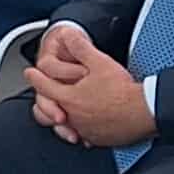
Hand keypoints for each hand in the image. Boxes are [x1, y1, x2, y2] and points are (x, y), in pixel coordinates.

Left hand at [25, 25, 153, 148]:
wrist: (143, 111)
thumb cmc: (123, 91)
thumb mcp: (100, 62)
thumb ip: (81, 48)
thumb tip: (69, 35)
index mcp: (70, 98)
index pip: (45, 86)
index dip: (36, 77)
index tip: (30, 73)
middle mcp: (73, 117)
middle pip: (49, 110)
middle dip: (44, 101)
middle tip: (42, 95)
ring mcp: (85, 130)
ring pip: (64, 125)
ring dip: (62, 116)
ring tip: (62, 111)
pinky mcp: (98, 138)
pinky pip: (83, 135)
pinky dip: (81, 129)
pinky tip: (85, 126)